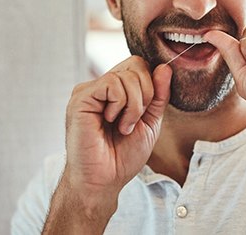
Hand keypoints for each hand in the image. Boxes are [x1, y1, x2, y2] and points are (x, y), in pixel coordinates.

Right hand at [63, 57, 171, 197]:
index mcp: (116, 90)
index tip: (145, 113)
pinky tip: (111, 122)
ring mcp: (89, 90)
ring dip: (133, 106)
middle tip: (133, 121)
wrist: (104, 180)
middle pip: (136, 64)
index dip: (151, 85)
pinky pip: (111, 83)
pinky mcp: (81, 98)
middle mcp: (101, 86)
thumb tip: (165, 67)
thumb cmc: (123, 156)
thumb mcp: (150, 122)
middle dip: (146, 95)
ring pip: (126, 75)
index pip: (140, 65)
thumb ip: (158, 95)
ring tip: (122, 126)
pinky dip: (120, 105)